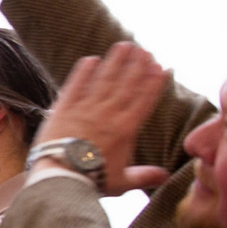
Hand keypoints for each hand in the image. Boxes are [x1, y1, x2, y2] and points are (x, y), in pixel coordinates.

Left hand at [39, 41, 172, 192]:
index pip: (144, 100)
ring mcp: (86, 109)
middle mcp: (108, 114)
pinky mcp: (64, 108)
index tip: (162, 68)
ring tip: (124, 45)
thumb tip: (166, 176)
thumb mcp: (122, 182)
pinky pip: (75, 85)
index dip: (154, 83)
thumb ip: (144, 176)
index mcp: (125, 130)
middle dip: (137, 65)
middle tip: (145, 49)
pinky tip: (91, 59)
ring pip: (104, 80)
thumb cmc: (92, 181)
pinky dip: (83, 72)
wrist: (60, 178)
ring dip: (115, 62)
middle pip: (126, 85)